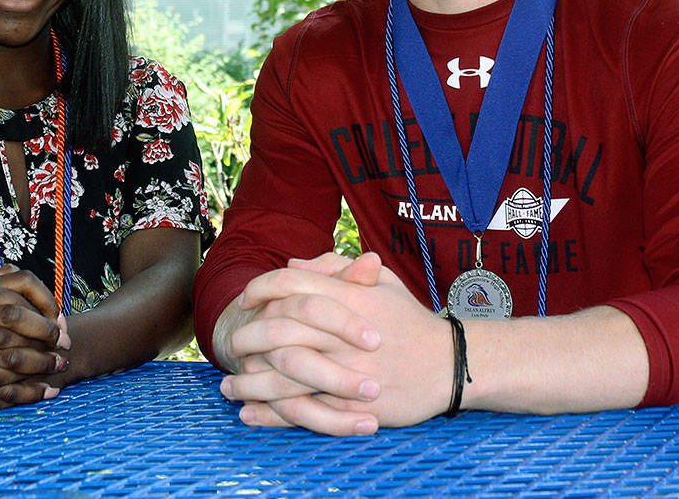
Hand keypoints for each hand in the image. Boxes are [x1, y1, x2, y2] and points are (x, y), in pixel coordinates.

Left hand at [219, 253, 452, 434]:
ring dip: (250, 382)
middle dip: (246, 338)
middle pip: (278, 328)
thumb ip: (336, 269)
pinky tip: (250, 414)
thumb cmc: (412, 321)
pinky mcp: (350, 404)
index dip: (260, 289)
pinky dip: (271, 414)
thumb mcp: (381, 282)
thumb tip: (291, 265)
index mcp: (348, 297)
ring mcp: (345, 370)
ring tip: (228, 387)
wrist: (449, 364)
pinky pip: (302, 409)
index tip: (244, 301)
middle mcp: (341, 333)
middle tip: (229, 345)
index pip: (290, 285)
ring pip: (283, 373)